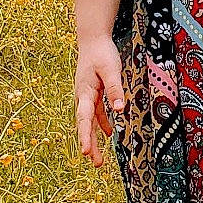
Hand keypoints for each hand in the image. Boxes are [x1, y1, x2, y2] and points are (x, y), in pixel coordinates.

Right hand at [75, 38, 124, 165]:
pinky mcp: (93, 93)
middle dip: (89, 144)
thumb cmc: (101, 53)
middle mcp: (83, 96)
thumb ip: (115, 89)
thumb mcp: (110, 70)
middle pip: (85, 125)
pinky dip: (102, 123)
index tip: (85, 152)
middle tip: (95, 164)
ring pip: (90, 121)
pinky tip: (109, 133)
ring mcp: (87, 96)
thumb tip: (120, 110)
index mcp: (85, 92)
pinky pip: (97, 113)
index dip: (85, 136)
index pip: (85, 118)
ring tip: (98, 158)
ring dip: (94, 138)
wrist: (93, 39)